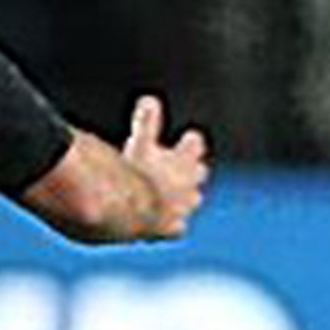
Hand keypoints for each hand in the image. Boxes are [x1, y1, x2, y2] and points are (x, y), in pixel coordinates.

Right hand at [123, 95, 209, 238]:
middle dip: (192, 171)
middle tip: (186, 169)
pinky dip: (170, 224)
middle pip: (197, 175)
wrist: (132, 213)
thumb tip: (150, 99)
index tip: (190, 137)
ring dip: (185, 199)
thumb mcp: (139, 143)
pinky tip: (162, 225)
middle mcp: (188, 186)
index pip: (195, 146)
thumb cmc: (136, 175)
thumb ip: (146, 122)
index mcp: (183, 161)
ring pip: (191, 202)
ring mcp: (181, 209)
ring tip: (175, 199)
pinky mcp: (169, 229)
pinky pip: (176, 227)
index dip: (190, 143)